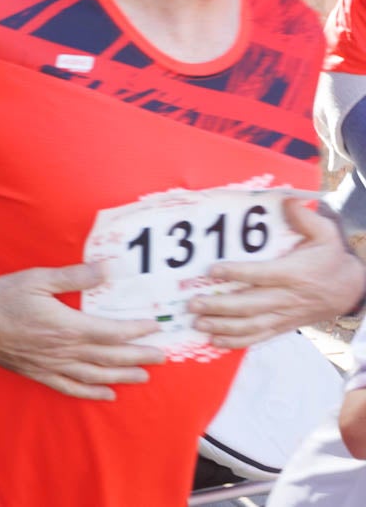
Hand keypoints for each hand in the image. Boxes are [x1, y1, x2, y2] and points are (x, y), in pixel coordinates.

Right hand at [0, 262, 163, 400]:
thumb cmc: (0, 296)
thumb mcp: (37, 278)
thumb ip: (76, 276)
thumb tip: (110, 268)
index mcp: (67, 326)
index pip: (111, 331)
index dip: (136, 330)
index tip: (154, 326)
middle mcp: (63, 350)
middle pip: (110, 357)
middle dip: (138, 356)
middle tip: (162, 355)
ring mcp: (51, 365)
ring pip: (96, 376)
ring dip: (122, 376)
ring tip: (144, 376)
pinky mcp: (39, 373)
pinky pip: (71, 388)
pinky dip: (92, 393)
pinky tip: (107, 394)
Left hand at [189, 199, 365, 348]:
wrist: (352, 289)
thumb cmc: (332, 258)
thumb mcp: (325, 234)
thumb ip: (305, 217)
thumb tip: (286, 200)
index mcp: (294, 273)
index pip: (261, 275)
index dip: (236, 273)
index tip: (212, 270)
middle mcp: (287, 297)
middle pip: (250, 305)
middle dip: (220, 306)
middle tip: (193, 303)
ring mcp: (284, 315)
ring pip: (251, 325)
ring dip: (222, 326)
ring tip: (197, 322)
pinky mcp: (284, 326)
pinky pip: (259, 337)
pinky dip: (237, 341)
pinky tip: (214, 340)